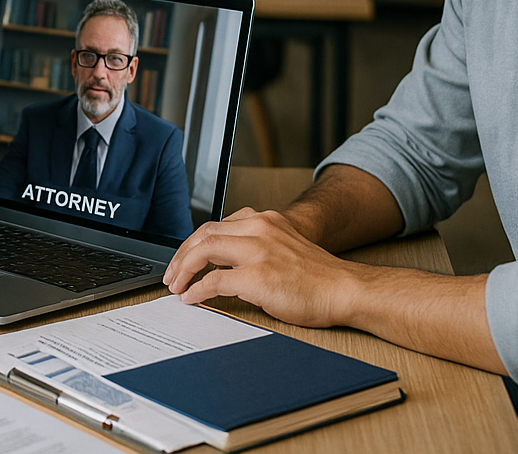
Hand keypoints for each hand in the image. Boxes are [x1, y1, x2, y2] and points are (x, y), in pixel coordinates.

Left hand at [162, 207, 369, 328]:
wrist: (346, 290)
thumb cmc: (318, 276)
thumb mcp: (283, 245)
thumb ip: (255, 245)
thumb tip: (221, 263)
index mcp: (264, 219)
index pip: (215, 225)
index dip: (193, 244)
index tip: (183, 259)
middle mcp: (259, 228)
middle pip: (204, 234)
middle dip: (181, 255)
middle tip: (171, 274)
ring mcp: (258, 251)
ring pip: (204, 250)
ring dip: (183, 269)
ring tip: (175, 285)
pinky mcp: (258, 277)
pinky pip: (215, 281)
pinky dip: (198, 289)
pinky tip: (192, 297)